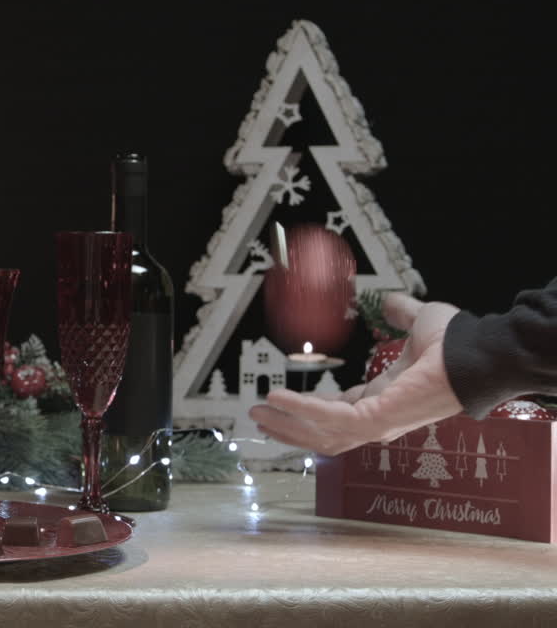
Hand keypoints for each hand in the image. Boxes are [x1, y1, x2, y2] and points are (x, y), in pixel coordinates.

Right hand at [249, 293, 464, 455]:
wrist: (476, 352)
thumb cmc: (456, 343)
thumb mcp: (418, 321)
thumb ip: (400, 313)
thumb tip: (390, 301)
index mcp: (385, 399)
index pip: (339, 414)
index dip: (307, 410)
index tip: (281, 400)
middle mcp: (380, 418)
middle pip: (324, 435)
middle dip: (288, 428)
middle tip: (258, 416)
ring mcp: (379, 424)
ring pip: (322, 435)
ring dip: (286, 425)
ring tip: (259, 413)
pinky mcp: (378, 420)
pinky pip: (330, 419)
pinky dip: (300, 410)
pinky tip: (277, 398)